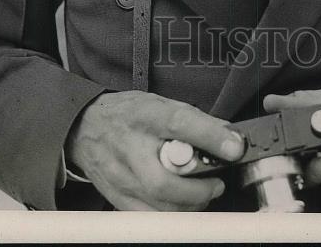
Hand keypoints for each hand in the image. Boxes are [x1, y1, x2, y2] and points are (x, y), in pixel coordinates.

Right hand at [66, 91, 244, 210]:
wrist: (86, 127)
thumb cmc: (128, 113)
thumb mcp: (159, 103)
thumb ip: (193, 120)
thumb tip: (229, 134)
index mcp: (146, 115)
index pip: (180, 123)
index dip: (210, 137)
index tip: (235, 148)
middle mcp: (131, 147)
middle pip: (165, 180)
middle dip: (199, 189)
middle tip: (217, 184)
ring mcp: (121, 176)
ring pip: (159, 204)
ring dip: (190, 204)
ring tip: (203, 193)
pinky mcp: (116, 197)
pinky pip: (149, 217)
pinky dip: (172, 214)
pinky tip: (182, 204)